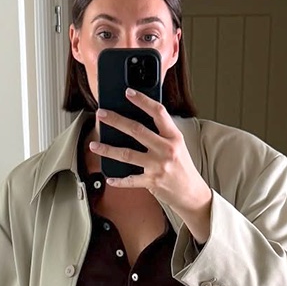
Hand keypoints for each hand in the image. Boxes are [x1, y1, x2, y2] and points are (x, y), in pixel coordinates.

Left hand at [89, 88, 211, 215]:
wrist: (192, 193)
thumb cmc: (183, 167)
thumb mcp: (178, 146)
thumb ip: (161, 133)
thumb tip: (136, 120)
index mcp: (174, 137)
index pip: (158, 113)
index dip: (143, 101)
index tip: (128, 92)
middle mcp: (166, 150)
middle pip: (137, 130)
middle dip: (115, 120)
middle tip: (101, 114)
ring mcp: (158, 166)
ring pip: (126, 154)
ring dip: (107, 149)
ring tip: (94, 144)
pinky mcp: (152, 182)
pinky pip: (130, 180)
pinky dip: (118, 180)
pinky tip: (109, 177)